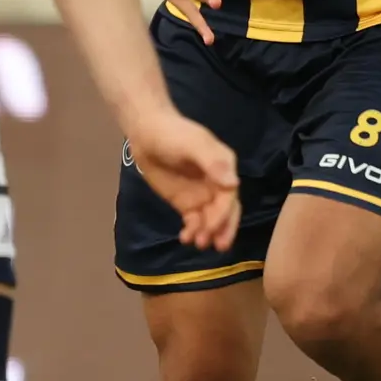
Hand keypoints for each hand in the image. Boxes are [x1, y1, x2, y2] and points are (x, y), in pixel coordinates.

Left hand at [121, 108, 243, 250]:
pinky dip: (192, 231)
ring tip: (197, 243)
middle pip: (226, 212)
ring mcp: (202, 195)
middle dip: (223, 229)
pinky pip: (194, 221)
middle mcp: (217, 184)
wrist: (147, 134)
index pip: (229, 197)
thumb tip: (234, 184)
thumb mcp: (194, 143)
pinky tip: (185, 238)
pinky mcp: (186, 203)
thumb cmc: (173, 134)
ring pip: (211, 220)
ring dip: (207, 233)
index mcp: (224, 169)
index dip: (223, 214)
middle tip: (217, 246)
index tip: (212, 227)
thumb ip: (213, 162)